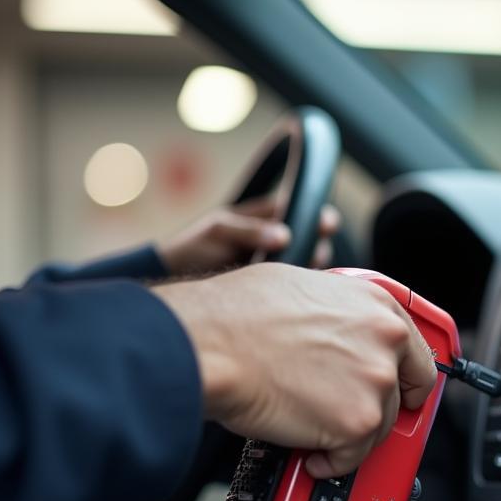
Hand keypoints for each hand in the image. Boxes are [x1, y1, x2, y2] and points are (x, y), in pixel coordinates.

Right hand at [154, 263, 437, 476]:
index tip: (401, 393)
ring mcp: (374, 384)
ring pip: (378, 428)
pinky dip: (331, 462)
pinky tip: (309, 452)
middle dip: (377, 409)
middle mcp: (385, 342)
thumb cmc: (236, 314)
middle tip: (349, 417)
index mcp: (377, 306)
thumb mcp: (303, 288)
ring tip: (312, 428)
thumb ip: (338, 313)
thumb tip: (334, 330)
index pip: (418, 353)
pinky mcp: (356, 423)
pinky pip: (352, 457)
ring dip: (348, 435)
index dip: (407, 379)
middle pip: (402, 394)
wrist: (209, 344)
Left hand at [158, 199, 340, 275]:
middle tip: (315, 253)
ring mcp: (275, 265)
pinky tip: (297, 291)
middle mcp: (275, 239)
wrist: (174, 280)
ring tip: (302, 272)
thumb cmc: (193, 248)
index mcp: (264, 216)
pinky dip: (299, 287)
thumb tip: (285, 236)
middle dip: (318, 244)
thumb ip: (249, 231)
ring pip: (306, 264)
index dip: (317, 216)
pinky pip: (293, 286)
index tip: (326, 224)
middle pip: (311, 239)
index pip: (300, 209)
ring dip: (310, 267)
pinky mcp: (271, 288)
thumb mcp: (217, 231)